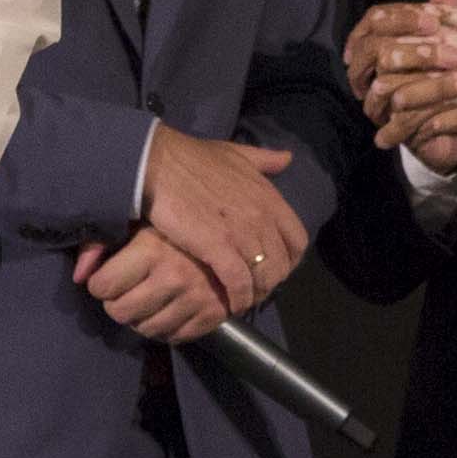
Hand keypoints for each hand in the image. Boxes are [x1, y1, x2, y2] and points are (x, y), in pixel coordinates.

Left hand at [77, 222, 241, 343]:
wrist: (237, 231)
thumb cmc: (179, 222)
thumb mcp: (140, 222)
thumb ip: (102, 243)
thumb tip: (78, 275)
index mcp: (150, 251)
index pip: (102, 286)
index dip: (100, 284)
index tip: (106, 278)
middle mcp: (172, 277)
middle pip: (120, 312)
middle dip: (116, 304)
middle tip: (123, 293)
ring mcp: (194, 299)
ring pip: (145, 329)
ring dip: (139, 319)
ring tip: (144, 301)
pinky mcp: (212, 315)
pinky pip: (174, 337)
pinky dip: (165, 329)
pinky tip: (166, 311)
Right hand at [140, 126, 305, 317]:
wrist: (158, 163)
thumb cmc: (193, 158)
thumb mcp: (236, 153)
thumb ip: (264, 160)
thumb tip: (287, 158)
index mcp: (269, 197)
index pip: (297, 241)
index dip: (289, 259)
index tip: (274, 266)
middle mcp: (262, 217)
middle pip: (282, 264)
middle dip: (271, 281)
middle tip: (254, 288)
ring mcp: (241, 233)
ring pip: (263, 277)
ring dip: (255, 293)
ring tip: (242, 299)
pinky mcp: (218, 247)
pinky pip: (239, 283)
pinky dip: (238, 298)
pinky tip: (230, 304)